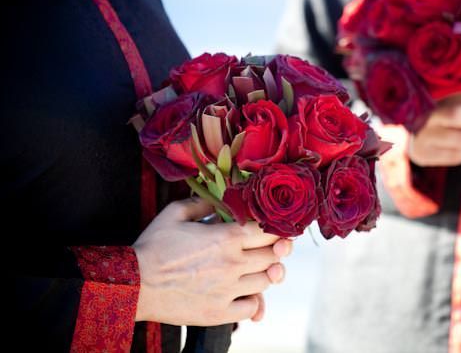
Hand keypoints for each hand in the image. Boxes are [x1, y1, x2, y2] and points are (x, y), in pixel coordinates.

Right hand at [132, 198, 292, 325]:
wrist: (133, 284)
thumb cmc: (152, 247)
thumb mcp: (175, 213)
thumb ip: (203, 203)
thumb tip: (221, 198)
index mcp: (225, 237)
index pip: (269, 230)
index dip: (276, 228)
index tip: (275, 228)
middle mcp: (233, 263)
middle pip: (274, 254)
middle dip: (277, 248)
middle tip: (272, 247)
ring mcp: (228, 290)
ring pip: (267, 280)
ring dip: (266, 273)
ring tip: (256, 268)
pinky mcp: (219, 313)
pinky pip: (252, 307)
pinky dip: (254, 301)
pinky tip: (245, 293)